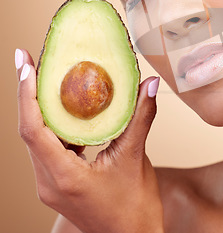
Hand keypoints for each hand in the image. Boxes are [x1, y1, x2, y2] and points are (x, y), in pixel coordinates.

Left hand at [16, 49, 163, 232]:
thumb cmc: (134, 208)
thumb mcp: (136, 158)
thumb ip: (141, 118)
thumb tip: (150, 84)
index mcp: (63, 177)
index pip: (33, 129)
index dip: (26, 94)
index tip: (26, 64)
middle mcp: (48, 181)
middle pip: (29, 130)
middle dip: (28, 93)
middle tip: (33, 61)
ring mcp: (51, 183)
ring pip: (37, 138)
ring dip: (39, 108)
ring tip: (47, 78)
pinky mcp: (58, 183)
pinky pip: (49, 147)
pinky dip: (55, 124)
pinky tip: (67, 109)